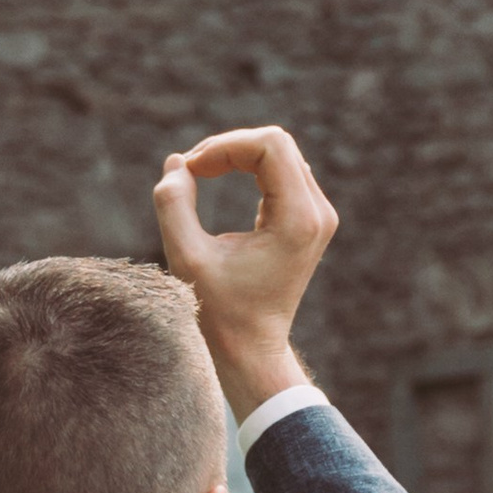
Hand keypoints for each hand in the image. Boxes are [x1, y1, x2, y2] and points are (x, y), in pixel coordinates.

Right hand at [151, 125, 336, 425]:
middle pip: (277, 144)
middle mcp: (318, 214)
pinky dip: (247, 168)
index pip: (270, 146)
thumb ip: (173, 204)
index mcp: (298, 221)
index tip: (191, 169)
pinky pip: (281, 170)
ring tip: (197, 173)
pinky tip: (214, 178)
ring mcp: (319, 216)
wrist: (252, 348)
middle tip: (190, 169)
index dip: (225, 146)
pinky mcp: (309, 219)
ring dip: (236, 154)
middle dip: (229, 147)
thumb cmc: (218, 310)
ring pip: (280, 153)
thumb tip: (177, 161)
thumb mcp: (186, 257)